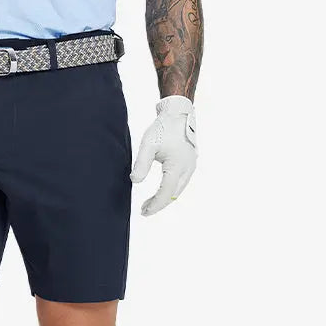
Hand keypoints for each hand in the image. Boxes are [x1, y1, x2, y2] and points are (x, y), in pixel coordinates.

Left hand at [130, 94, 196, 216]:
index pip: (165, 193)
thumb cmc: (163, 128)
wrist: (179, 114)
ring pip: (178, 190)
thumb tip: (135, 181)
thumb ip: (141, 164)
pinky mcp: (190, 163)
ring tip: (149, 202)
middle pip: (173, 194)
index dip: (154, 205)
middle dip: (159, 204)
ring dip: (165, 197)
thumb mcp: (148, 145)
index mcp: (177, 167)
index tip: (143, 212)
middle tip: (143, 209)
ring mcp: (191, 167)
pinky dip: (170, 190)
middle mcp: (187, 169)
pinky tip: (160, 190)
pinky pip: (181, 183)